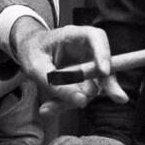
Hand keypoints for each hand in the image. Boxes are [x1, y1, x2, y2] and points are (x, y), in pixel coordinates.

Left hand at [11, 19, 128, 108]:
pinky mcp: (82, 81)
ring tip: (47, 109)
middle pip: (104, 67)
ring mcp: (87, 66)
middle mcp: (86, 50)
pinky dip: (66, 103)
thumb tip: (82, 101)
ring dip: (73, 100)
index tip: (105, 71)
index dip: (104, 53)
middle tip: (116, 99)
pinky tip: (48, 109)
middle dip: (108, 85)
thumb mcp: (36, 67)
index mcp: (74, 35)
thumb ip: (56, 83)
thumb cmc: (32, 51)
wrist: (27, 51)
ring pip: (92, 86)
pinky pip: (80, 95)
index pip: (96, 37)